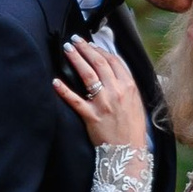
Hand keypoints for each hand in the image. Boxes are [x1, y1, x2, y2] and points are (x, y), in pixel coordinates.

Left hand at [52, 35, 148, 150]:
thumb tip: (115, 69)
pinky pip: (75, 100)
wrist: (129, 152)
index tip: (91, 44)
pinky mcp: (91, 116)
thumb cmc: (133, 128)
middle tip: (75, 39)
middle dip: (85, 48)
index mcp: (129, 87)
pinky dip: (64, 90)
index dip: (101, 49)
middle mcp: (117, 92)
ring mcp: (103, 103)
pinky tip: (55, 81)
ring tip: (68, 49)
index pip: (114, 61)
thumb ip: (127, 84)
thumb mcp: (137, 102)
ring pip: (87, 76)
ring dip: (76, 59)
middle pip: (99, 63)